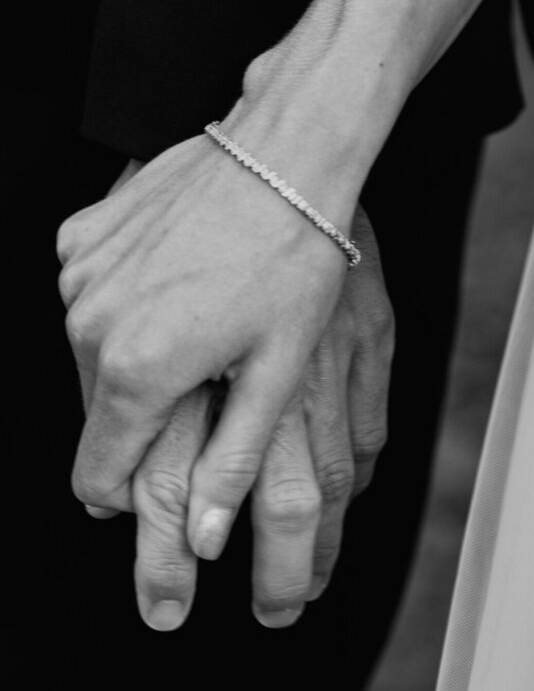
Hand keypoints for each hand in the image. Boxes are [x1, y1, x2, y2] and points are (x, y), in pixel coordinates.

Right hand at [57, 130, 390, 623]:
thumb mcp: (277, 371)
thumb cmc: (295, 255)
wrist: (283, 150)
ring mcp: (81, 277)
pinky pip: (92, 296)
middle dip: (145, 421)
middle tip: (209, 388)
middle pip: (97, 418)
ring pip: (93, 357)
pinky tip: (184, 279)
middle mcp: (92, 326)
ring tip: (205, 325)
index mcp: (139, 371)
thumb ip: (231, 461)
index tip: (167, 488)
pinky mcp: (82, 236)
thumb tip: (201, 540)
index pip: (98, 477)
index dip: (135, 494)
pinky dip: (128, 302)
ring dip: (138, 359)